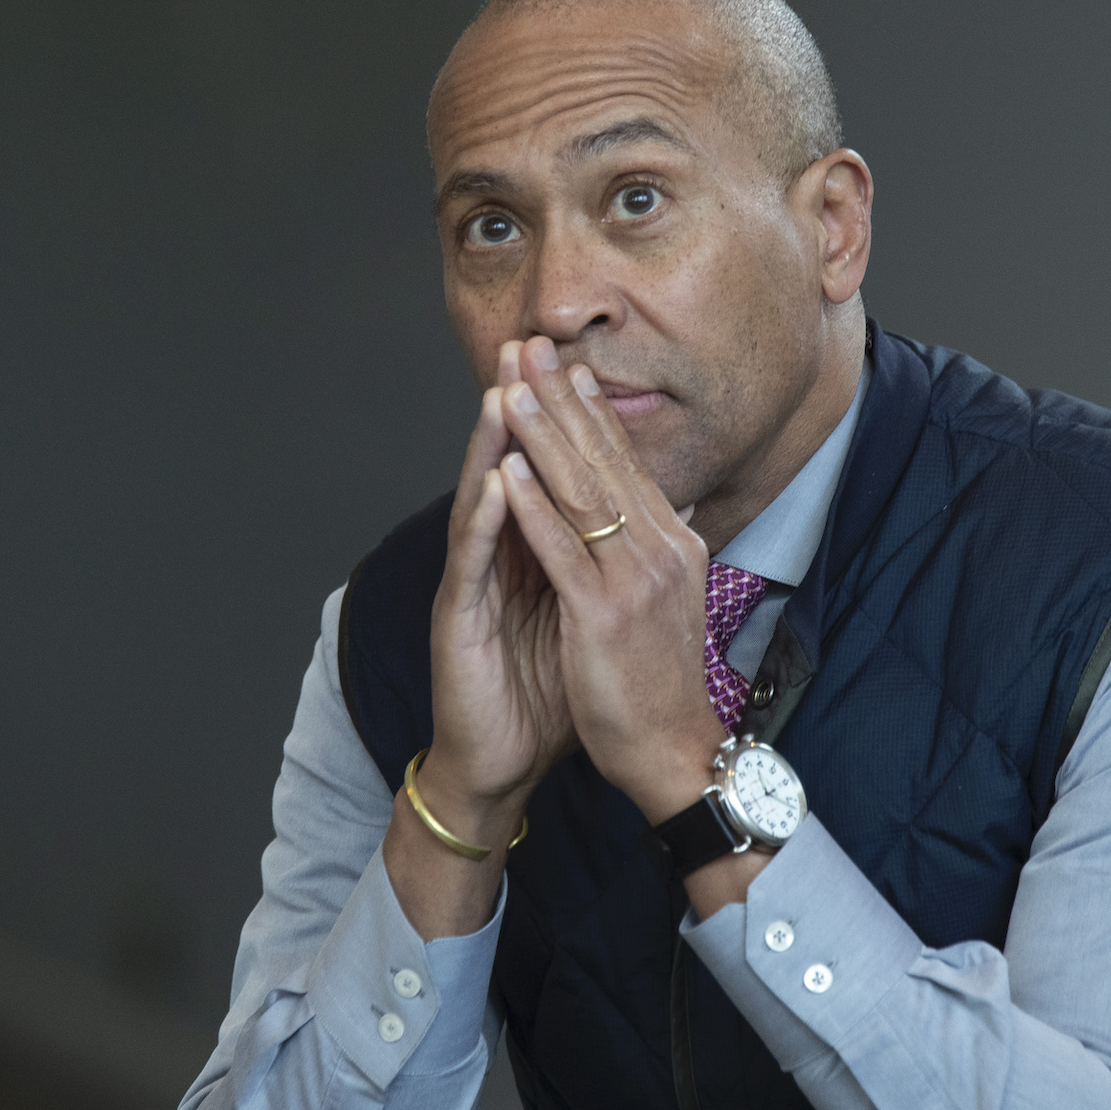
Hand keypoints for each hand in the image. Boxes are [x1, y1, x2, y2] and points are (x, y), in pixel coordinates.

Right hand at [422, 344, 581, 848]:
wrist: (504, 762)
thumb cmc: (546, 693)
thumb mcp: (589, 618)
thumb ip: (605, 567)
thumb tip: (655, 524)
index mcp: (530, 554)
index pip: (546, 476)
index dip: (563, 422)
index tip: (581, 365)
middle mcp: (495, 558)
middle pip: (509, 469)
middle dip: (522, 407)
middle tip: (530, 347)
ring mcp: (471, 584)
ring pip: (482, 501)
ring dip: (493, 446)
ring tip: (508, 392)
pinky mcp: (456, 619)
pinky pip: (472, 562)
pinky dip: (485, 520)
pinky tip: (496, 482)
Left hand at [495, 337, 728, 824]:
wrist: (674, 751)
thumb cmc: (659, 682)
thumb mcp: (666, 598)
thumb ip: (653, 546)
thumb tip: (652, 501)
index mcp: (673, 542)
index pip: (628, 460)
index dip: (591, 408)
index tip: (564, 363)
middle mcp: (661, 548)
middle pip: (605, 458)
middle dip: (563, 399)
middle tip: (532, 347)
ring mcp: (635, 579)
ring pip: (582, 491)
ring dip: (542, 435)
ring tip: (511, 388)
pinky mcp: (604, 613)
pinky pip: (563, 549)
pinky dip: (533, 507)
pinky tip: (506, 472)